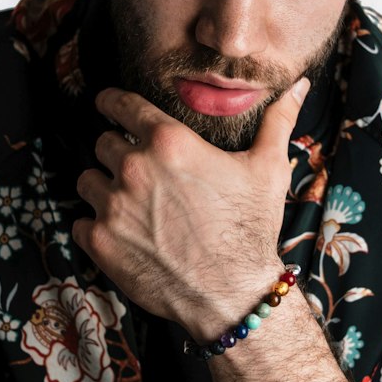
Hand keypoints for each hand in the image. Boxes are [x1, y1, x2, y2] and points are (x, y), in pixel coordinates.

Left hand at [72, 81, 308, 339]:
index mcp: (168, 141)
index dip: (111, 102)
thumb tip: (300, 87)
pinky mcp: (101, 242)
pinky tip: (122, 233)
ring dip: (103, 188)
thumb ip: (277, 121)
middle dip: (117, 152)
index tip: (108, 105)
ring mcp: (113, 206)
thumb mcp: (269, 169)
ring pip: (88, 181)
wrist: (233, 295)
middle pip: (103, 143)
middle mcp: (134, 168)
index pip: (119, 104)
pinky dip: (96, 225)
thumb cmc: (251, 229)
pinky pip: (81, 221)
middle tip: (138, 172)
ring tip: (128, 204)